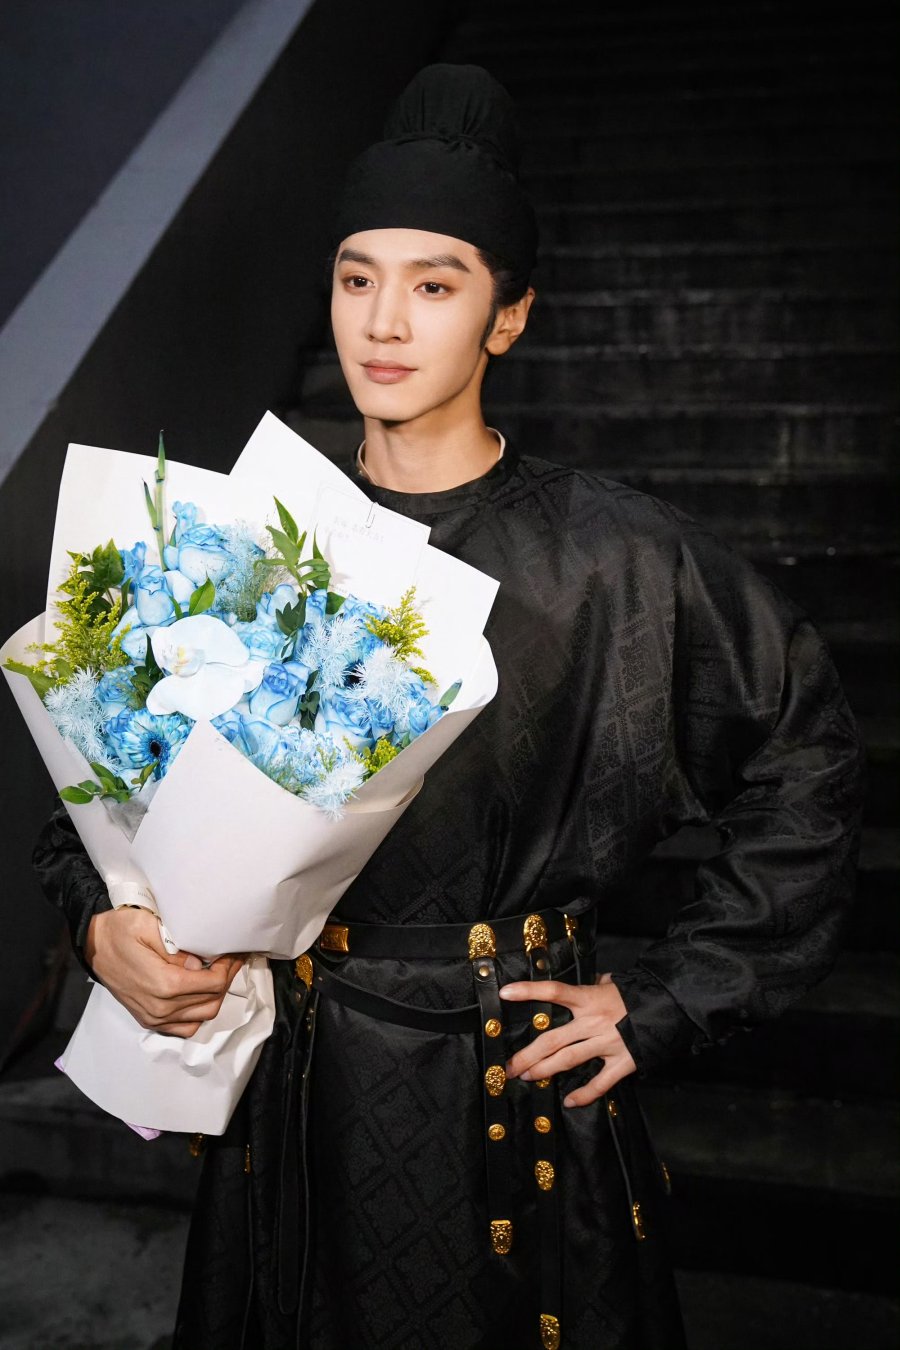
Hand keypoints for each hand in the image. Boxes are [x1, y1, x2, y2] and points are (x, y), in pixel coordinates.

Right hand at [85, 907, 244, 1037]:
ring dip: (216, 996)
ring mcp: (154, 1017)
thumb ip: (179, 948)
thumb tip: (202, 965)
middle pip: (212, 1001)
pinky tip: (201, 995)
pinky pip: (184, 1028)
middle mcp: (160, 1007)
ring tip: (219, 974)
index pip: (213, 984)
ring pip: (202, 1016)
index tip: (234, 952)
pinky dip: (198, 1014)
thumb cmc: (120, 930)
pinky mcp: (149, 1020)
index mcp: (164, 984)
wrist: (94, 944)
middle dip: (227, 979)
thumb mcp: (150, 926)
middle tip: (231, 959)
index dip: (229, 967)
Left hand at [500, 973, 635, 1107]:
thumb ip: (596, 985)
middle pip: (552, 1039)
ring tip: (527, 1077)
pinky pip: (600, 1083)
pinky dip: (584, 1094)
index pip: (554, 991)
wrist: (669, 1006)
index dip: (528, 991)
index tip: (506, 993)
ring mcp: (607, 1042)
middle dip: (527, 1055)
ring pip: (568, 1060)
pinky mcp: (622, 1062)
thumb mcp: (612, 984)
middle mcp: (593, 1021)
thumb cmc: (637, 994)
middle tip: (510, 1066)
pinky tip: (570, 1102)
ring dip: (544, 1070)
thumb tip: (594, 980)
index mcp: (589, 998)